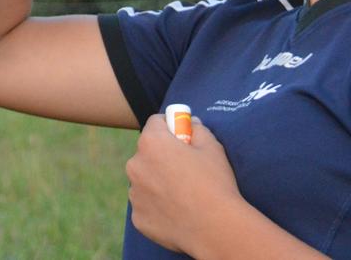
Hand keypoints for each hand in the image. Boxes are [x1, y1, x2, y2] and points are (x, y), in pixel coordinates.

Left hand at [125, 114, 242, 253]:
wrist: (216, 228)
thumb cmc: (215, 184)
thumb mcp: (213, 148)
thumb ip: (198, 130)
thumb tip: (191, 124)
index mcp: (151, 142)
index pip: (155, 123)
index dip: (170, 126)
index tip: (181, 135)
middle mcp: (135, 164)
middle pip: (147, 153)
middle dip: (162, 157)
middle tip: (185, 170)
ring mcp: (134, 192)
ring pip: (144, 180)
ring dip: (157, 183)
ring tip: (183, 196)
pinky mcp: (137, 216)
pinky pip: (146, 205)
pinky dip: (158, 207)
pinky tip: (178, 213)